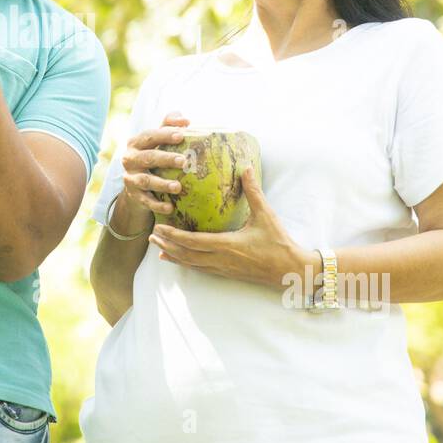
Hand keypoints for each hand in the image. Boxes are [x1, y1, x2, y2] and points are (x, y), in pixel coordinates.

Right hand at [119, 112, 192, 227]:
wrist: (136, 185)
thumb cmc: (152, 156)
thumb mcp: (157, 140)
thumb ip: (168, 125)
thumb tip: (185, 120)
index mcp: (136, 143)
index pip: (150, 136)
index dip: (165, 134)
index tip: (182, 134)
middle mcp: (130, 159)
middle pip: (148, 158)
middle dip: (166, 159)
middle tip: (184, 161)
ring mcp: (130, 178)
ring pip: (146, 180)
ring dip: (162, 183)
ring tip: (178, 187)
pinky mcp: (134, 195)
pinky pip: (145, 201)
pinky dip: (157, 205)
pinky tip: (170, 207)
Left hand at [149, 165, 312, 285]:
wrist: (291, 271)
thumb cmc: (278, 243)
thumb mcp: (265, 215)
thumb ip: (253, 192)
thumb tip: (246, 168)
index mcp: (226, 244)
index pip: (192, 241)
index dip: (173, 235)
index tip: (159, 227)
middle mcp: (220, 259)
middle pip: (186, 254)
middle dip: (167, 244)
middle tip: (151, 235)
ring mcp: (223, 269)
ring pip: (192, 264)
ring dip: (174, 255)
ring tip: (158, 248)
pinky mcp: (228, 274)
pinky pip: (201, 269)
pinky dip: (187, 264)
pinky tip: (181, 261)